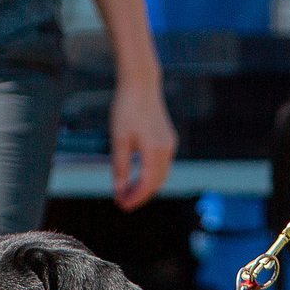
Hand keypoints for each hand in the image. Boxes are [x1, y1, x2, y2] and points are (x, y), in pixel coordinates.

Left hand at [110, 74, 176, 208]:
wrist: (140, 85)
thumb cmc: (127, 108)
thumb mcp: (119, 139)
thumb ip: (120, 166)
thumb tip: (119, 189)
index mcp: (155, 150)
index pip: (147, 184)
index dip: (135, 197)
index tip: (122, 204)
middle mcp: (167, 149)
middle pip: (157, 183)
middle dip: (140, 195)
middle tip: (123, 202)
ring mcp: (170, 144)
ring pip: (161, 175)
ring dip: (146, 186)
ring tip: (128, 192)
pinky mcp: (168, 139)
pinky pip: (161, 164)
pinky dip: (151, 175)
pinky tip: (138, 176)